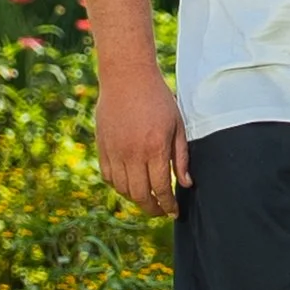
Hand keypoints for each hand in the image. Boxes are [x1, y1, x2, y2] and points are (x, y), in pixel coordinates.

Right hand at [96, 67, 190, 213]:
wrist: (127, 77)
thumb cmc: (157, 99)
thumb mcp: (177, 125)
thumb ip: (181, 156)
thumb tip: (186, 184)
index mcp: (155, 148)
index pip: (161, 188)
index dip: (168, 205)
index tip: (173, 211)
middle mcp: (132, 153)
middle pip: (140, 195)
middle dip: (152, 208)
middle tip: (160, 211)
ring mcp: (114, 151)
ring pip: (122, 188)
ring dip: (135, 198)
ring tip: (147, 198)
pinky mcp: (102, 146)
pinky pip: (108, 176)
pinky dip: (118, 186)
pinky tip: (129, 184)